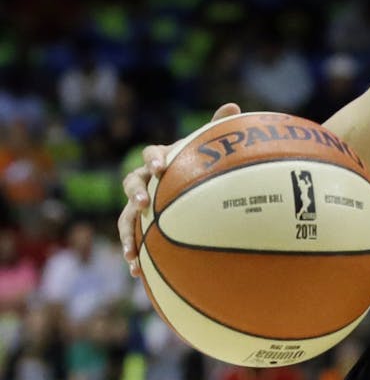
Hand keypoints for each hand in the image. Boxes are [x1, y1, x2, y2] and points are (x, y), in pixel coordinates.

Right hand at [118, 102, 239, 276]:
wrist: (187, 184)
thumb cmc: (198, 164)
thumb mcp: (208, 148)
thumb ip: (218, 128)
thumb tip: (234, 107)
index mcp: (161, 160)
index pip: (152, 154)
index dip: (154, 159)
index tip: (162, 167)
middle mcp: (145, 181)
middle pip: (131, 183)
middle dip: (135, 193)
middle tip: (142, 204)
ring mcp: (139, 204)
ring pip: (125, 217)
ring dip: (126, 233)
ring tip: (131, 252)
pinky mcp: (141, 225)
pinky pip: (134, 240)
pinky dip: (134, 254)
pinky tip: (136, 272)